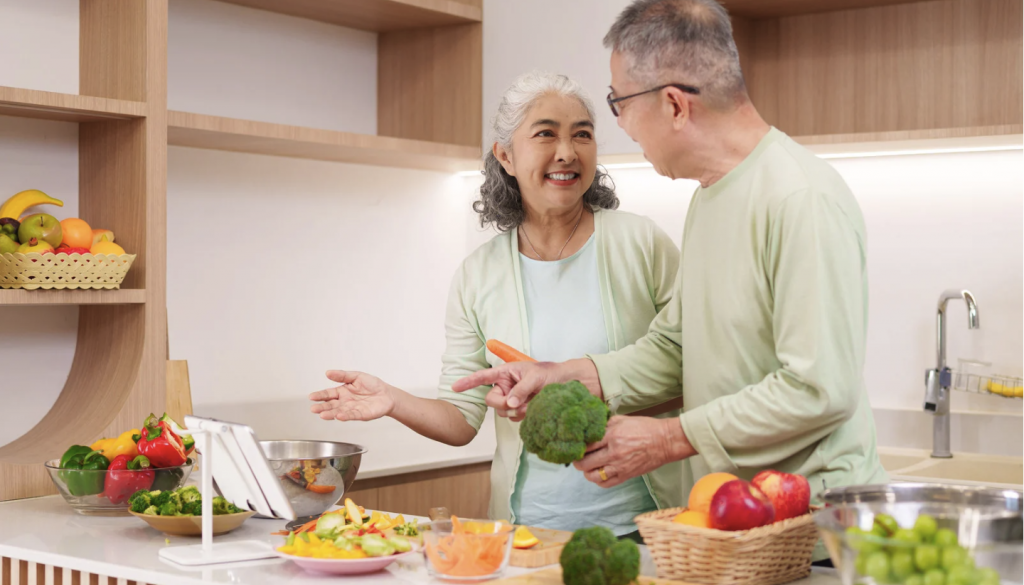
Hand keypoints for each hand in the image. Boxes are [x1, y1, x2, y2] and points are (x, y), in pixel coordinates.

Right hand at [309, 370, 395, 421]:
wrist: (387, 394)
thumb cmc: (373, 385)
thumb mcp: (356, 376)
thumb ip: (342, 375)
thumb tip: (328, 372)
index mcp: (342, 392)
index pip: (328, 394)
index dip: (320, 395)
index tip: (311, 396)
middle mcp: (345, 402)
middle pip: (331, 405)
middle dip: (322, 407)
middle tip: (313, 409)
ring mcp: (352, 409)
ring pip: (339, 412)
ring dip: (331, 414)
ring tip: (322, 415)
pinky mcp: (361, 415)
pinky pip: (352, 415)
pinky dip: (345, 416)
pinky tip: (339, 416)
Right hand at [452, 361, 569, 419]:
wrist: (565, 384)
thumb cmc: (549, 374)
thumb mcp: (535, 377)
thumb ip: (521, 390)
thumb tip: (509, 403)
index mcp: (505, 372)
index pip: (483, 377)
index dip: (468, 382)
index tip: (455, 387)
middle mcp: (505, 386)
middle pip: (491, 400)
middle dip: (503, 404)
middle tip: (517, 404)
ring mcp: (511, 398)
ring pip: (502, 411)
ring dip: (516, 411)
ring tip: (531, 403)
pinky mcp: (519, 409)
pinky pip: (513, 418)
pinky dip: (521, 416)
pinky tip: (532, 409)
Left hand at [573, 416, 694, 487]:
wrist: (665, 442)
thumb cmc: (645, 428)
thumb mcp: (623, 419)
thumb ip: (605, 424)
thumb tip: (590, 428)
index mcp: (612, 436)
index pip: (586, 445)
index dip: (578, 446)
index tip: (576, 446)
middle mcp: (614, 453)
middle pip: (585, 463)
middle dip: (578, 461)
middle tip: (578, 458)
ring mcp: (620, 466)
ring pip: (593, 476)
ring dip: (587, 472)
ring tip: (588, 466)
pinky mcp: (626, 476)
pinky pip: (606, 483)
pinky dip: (598, 480)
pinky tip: (599, 473)